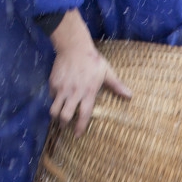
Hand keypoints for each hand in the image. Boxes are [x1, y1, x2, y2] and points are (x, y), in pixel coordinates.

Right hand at [47, 11, 130, 135]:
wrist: (74, 47)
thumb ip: (116, 85)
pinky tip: (57, 100)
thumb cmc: (92, 60)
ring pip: (54, 109)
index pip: (84, 115)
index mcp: (88, 92)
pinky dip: (54, 100)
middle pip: (65, 116)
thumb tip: (130, 96)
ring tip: (58, 118)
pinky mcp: (53, 83)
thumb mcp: (107, 72)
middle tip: (65, 127)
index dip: (80, 127)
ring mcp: (62, 88)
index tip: (78, 135)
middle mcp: (74, 93)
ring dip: (56, 117)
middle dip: (64, 125)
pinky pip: (51, 96)